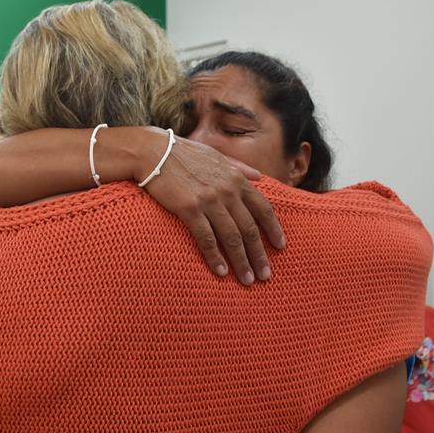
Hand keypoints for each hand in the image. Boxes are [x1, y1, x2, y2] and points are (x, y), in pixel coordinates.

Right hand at [140, 135, 283, 283]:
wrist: (153, 152)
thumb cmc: (183, 153)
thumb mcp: (216, 155)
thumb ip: (239, 167)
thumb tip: (259, 177)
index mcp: (236, 178)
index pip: (263, 208)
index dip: (273, 229)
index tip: (280, 246)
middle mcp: (227, 191)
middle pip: (249, 228)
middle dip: (259, 254)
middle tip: (265, 275)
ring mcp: (209, 200)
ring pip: (232, 237)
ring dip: (242, 261)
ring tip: (248, 280)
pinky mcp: (189, 209)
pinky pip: (207, 238)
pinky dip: (215, 257)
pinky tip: (221, 272)